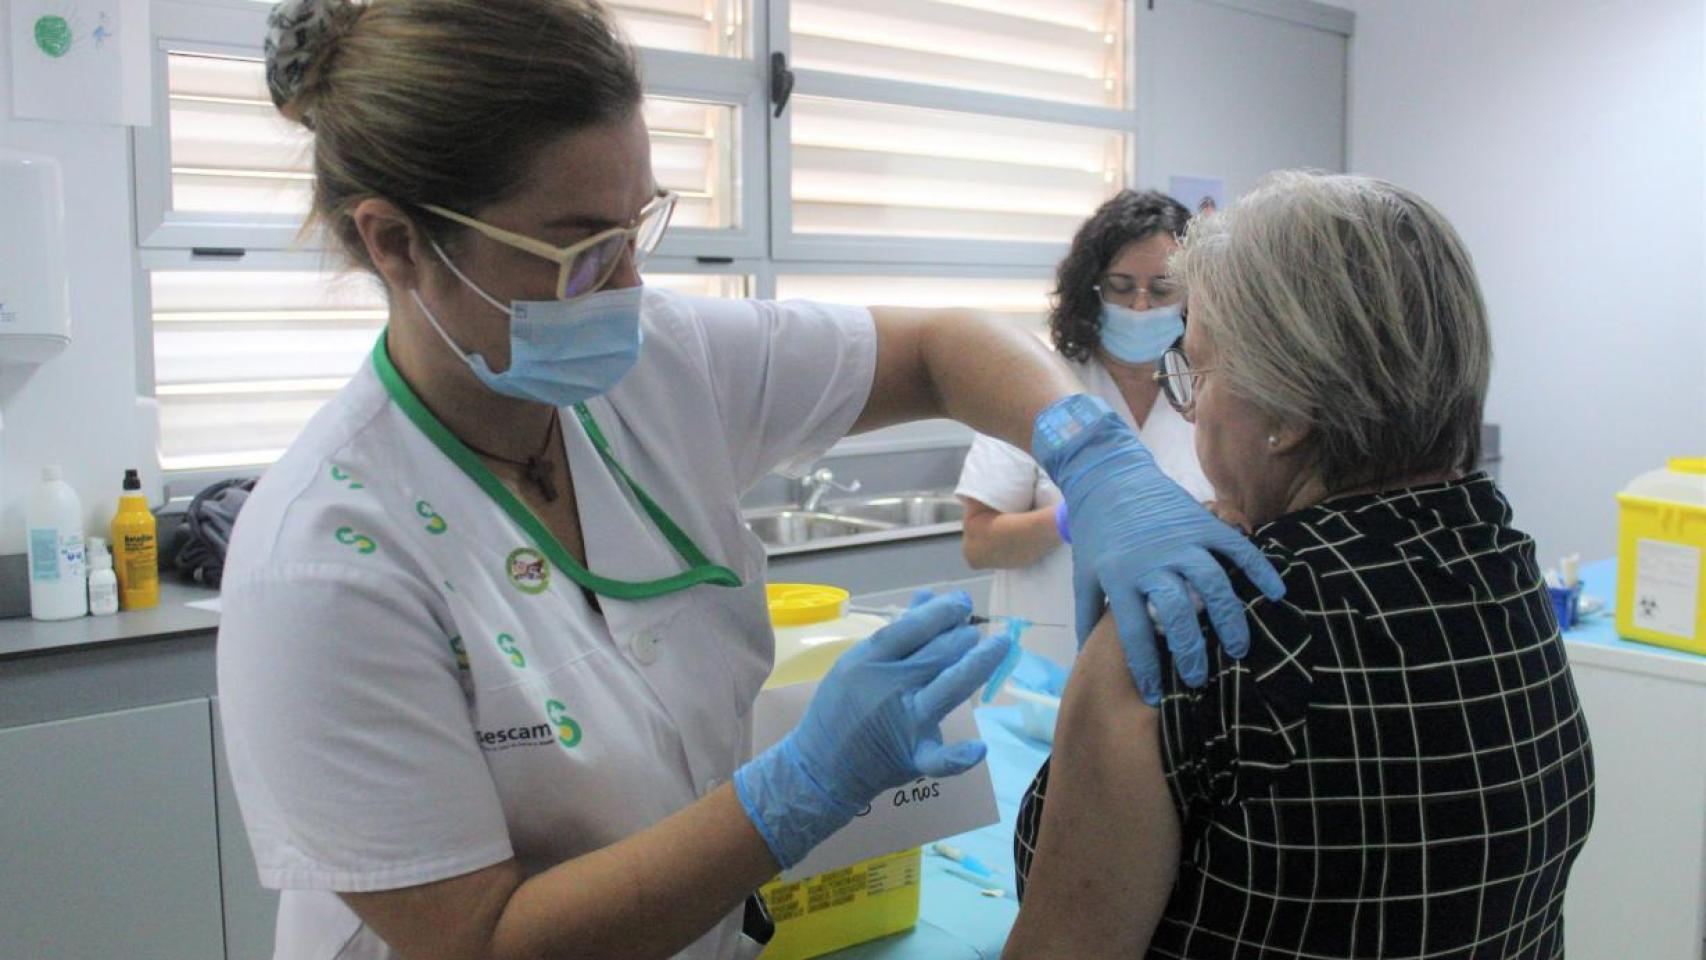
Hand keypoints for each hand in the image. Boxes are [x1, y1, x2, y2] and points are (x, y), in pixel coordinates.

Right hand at [734, 591, 1011, 867]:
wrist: (821, 765)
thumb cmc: (839, 708)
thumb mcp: (856, 662)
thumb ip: (897, 632)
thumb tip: (928, 595)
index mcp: (867, 661)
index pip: (911, 628)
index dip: (941, 612)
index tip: (963, 602)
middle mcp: (887, 687)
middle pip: (935, 655)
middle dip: (962, 637)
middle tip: (975, 630)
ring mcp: (903, 723)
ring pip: (948, 689)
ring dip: (977, 665)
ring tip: (998, 645)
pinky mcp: (913, 757)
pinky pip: (938, 758)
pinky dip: (957, 757)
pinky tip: (978, 748)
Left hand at [1033, 399, 1283, 704]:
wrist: (1109, 477)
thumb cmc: (1097, 531)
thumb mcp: (1084, 573)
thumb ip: (1088, 614)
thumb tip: (1086, 655)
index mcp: (1119, 577)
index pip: (1132, 631)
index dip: (1145, 666)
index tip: (1155, 694)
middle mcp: (1152, 561)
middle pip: (1176, 612)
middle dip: (1190, 649)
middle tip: (1198, 677)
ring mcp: (1181, 540)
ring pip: (1212, 584)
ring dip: (1228, 618)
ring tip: (1237, 648)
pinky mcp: (1203, 522)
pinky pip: (1237, 548)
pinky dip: (1259, 569)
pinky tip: (1275, 593)